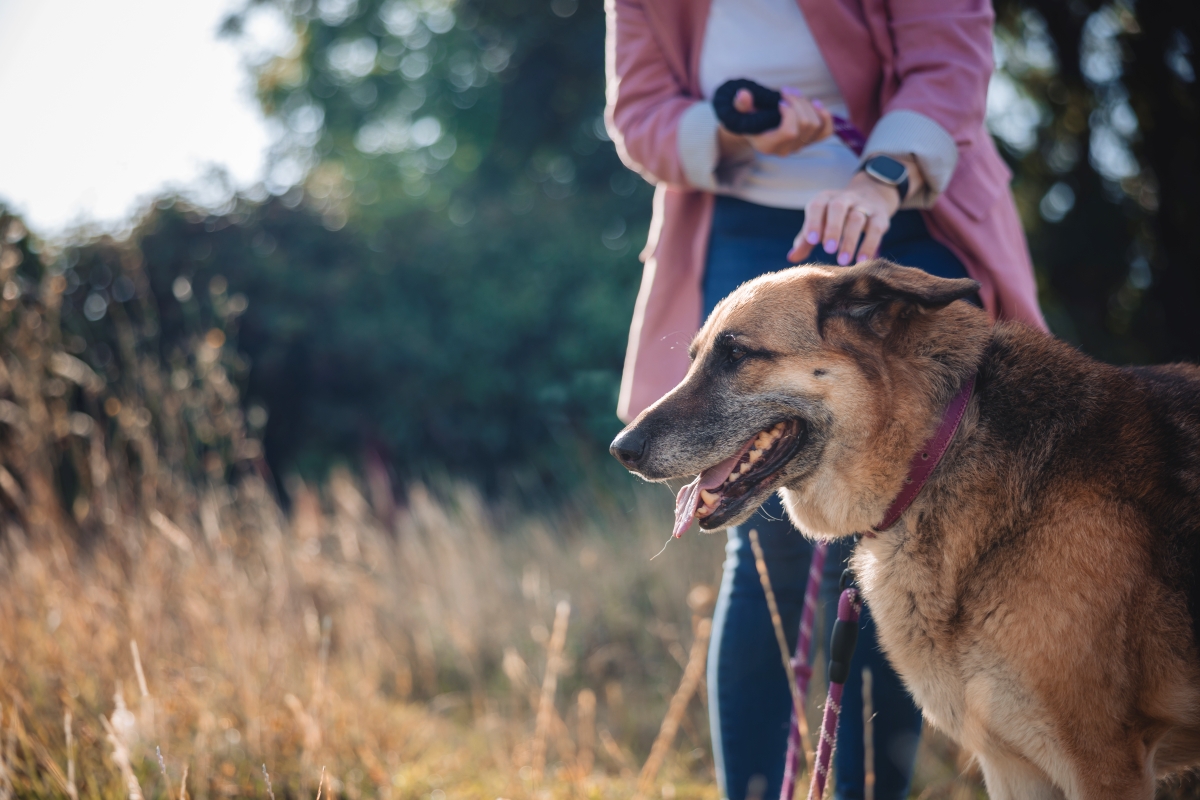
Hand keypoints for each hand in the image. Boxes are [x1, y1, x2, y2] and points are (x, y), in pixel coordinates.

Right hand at [718, 86, 833, 158]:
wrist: (755, 127)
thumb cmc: (748, 118)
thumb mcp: (741, 111)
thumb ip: (741, 105)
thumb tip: (743, 95)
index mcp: (769, 146)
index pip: (790, 132)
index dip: (790, 112)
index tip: (779, 101)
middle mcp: (785, 150)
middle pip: (805, 125)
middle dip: (798, 102)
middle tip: (786, 90)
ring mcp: (799, 147)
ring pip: (816, 124)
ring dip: (807, 104)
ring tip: (794, 94)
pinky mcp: (809, 141)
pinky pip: (826, 131)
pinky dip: (825, 115)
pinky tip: (815, 103)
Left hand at [787, 172, 901, 264]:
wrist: (872, 194)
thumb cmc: (836, 216)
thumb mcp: (820, 222)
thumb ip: (806, 240)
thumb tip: (791, 258)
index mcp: (826, 198)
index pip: (817, 205)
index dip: (814, 221)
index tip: (812, 241)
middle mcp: (844, 198)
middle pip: (838, 208)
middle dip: (833, 228)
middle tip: (829, 250)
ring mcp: (863, 205)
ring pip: (857, 218)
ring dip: (850, 241)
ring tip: (843, 261)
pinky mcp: (880, 215)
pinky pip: (876, 229)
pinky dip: (869, 245)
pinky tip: (863, 261)